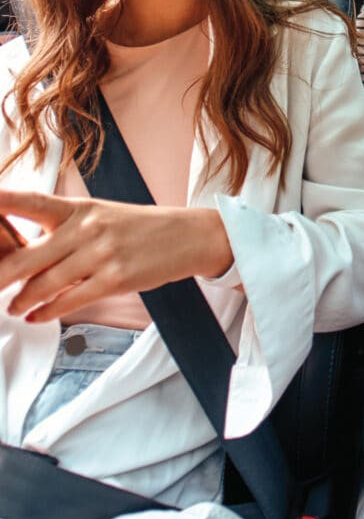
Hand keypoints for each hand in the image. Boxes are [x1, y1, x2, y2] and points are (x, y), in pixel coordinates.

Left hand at [0, 189, 232, 322]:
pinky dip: (48, 312)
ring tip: (13, 308)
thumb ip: (66, 230)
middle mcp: (87, 228)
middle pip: (26, 258)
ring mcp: (101, 254)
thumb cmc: (143, 227)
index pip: (30, 202)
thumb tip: (28, 254)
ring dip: (22, 301)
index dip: (1, 203)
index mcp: (80, 209)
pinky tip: (38, 316)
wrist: (189, 236)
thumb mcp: (103, 216)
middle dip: (0, 278)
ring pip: (44, 285)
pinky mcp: (115, 278)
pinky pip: (70, 301)